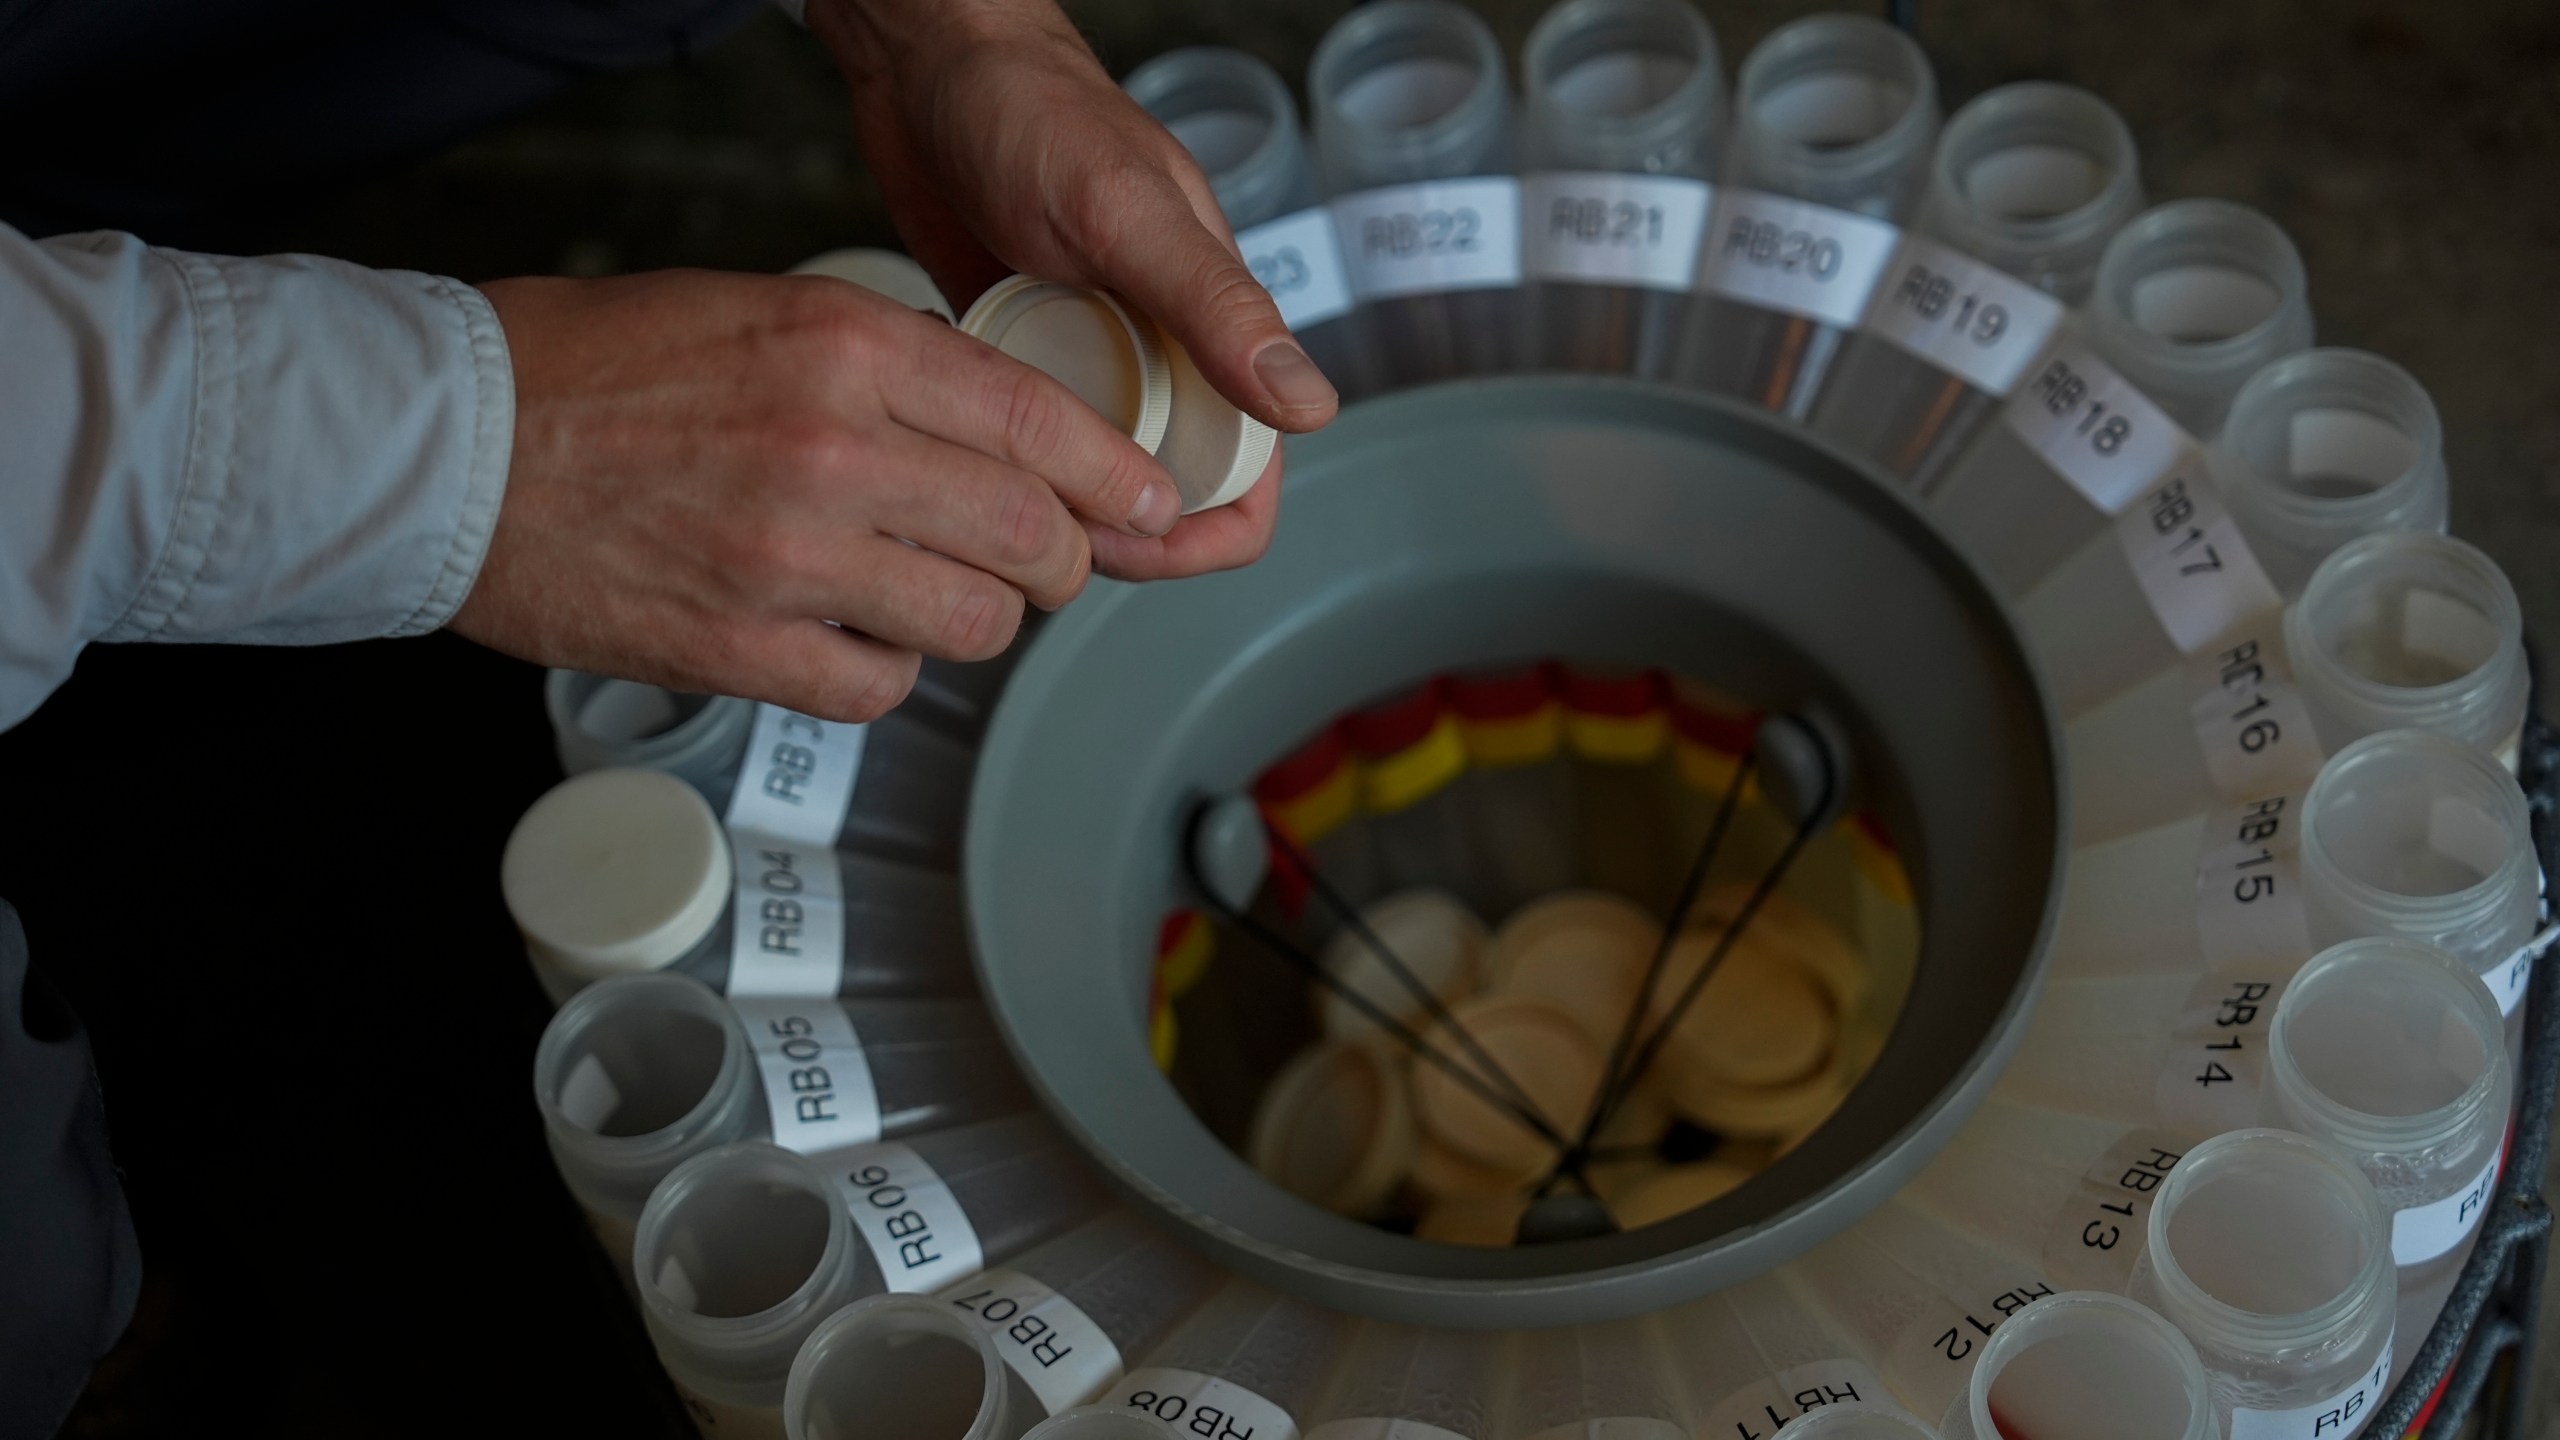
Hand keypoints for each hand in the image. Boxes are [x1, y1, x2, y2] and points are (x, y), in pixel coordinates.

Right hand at [453, 269, 1185, 720]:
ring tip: (939, 598)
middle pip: (1030, 533)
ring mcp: (789, 559)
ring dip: (977, 620)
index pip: (1039, 421)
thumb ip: (888, 364)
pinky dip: (886, 673)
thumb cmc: (595, 368)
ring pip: (973, 623)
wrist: (451, 446)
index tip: (1148, 502)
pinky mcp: (740, 650)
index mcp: (845, 348)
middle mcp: (834, 451)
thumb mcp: (763, 312)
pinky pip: (880, 689)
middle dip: (1062, 559)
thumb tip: (1000, 428)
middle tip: (1047, 562)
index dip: (1115, 474)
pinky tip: (855, 641)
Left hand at [807, 0, 1335, 578]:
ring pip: (1095, 478)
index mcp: (1212, 326)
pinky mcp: (1024, 352)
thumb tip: (1312, 407)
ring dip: (1052, 502)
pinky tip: (957, 429)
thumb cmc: (1034, 111)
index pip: (1249, 473)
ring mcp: (1091, 356)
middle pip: (1169, 494)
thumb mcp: (1129, 213)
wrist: (929, 61)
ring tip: (989, 481)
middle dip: (1117, 532)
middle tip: (1040, 525)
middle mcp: (1161, 353)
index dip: (1205, 531)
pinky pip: (1030, 437)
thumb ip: (1218, 307)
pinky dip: (1001, 452)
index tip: (1136, 543)